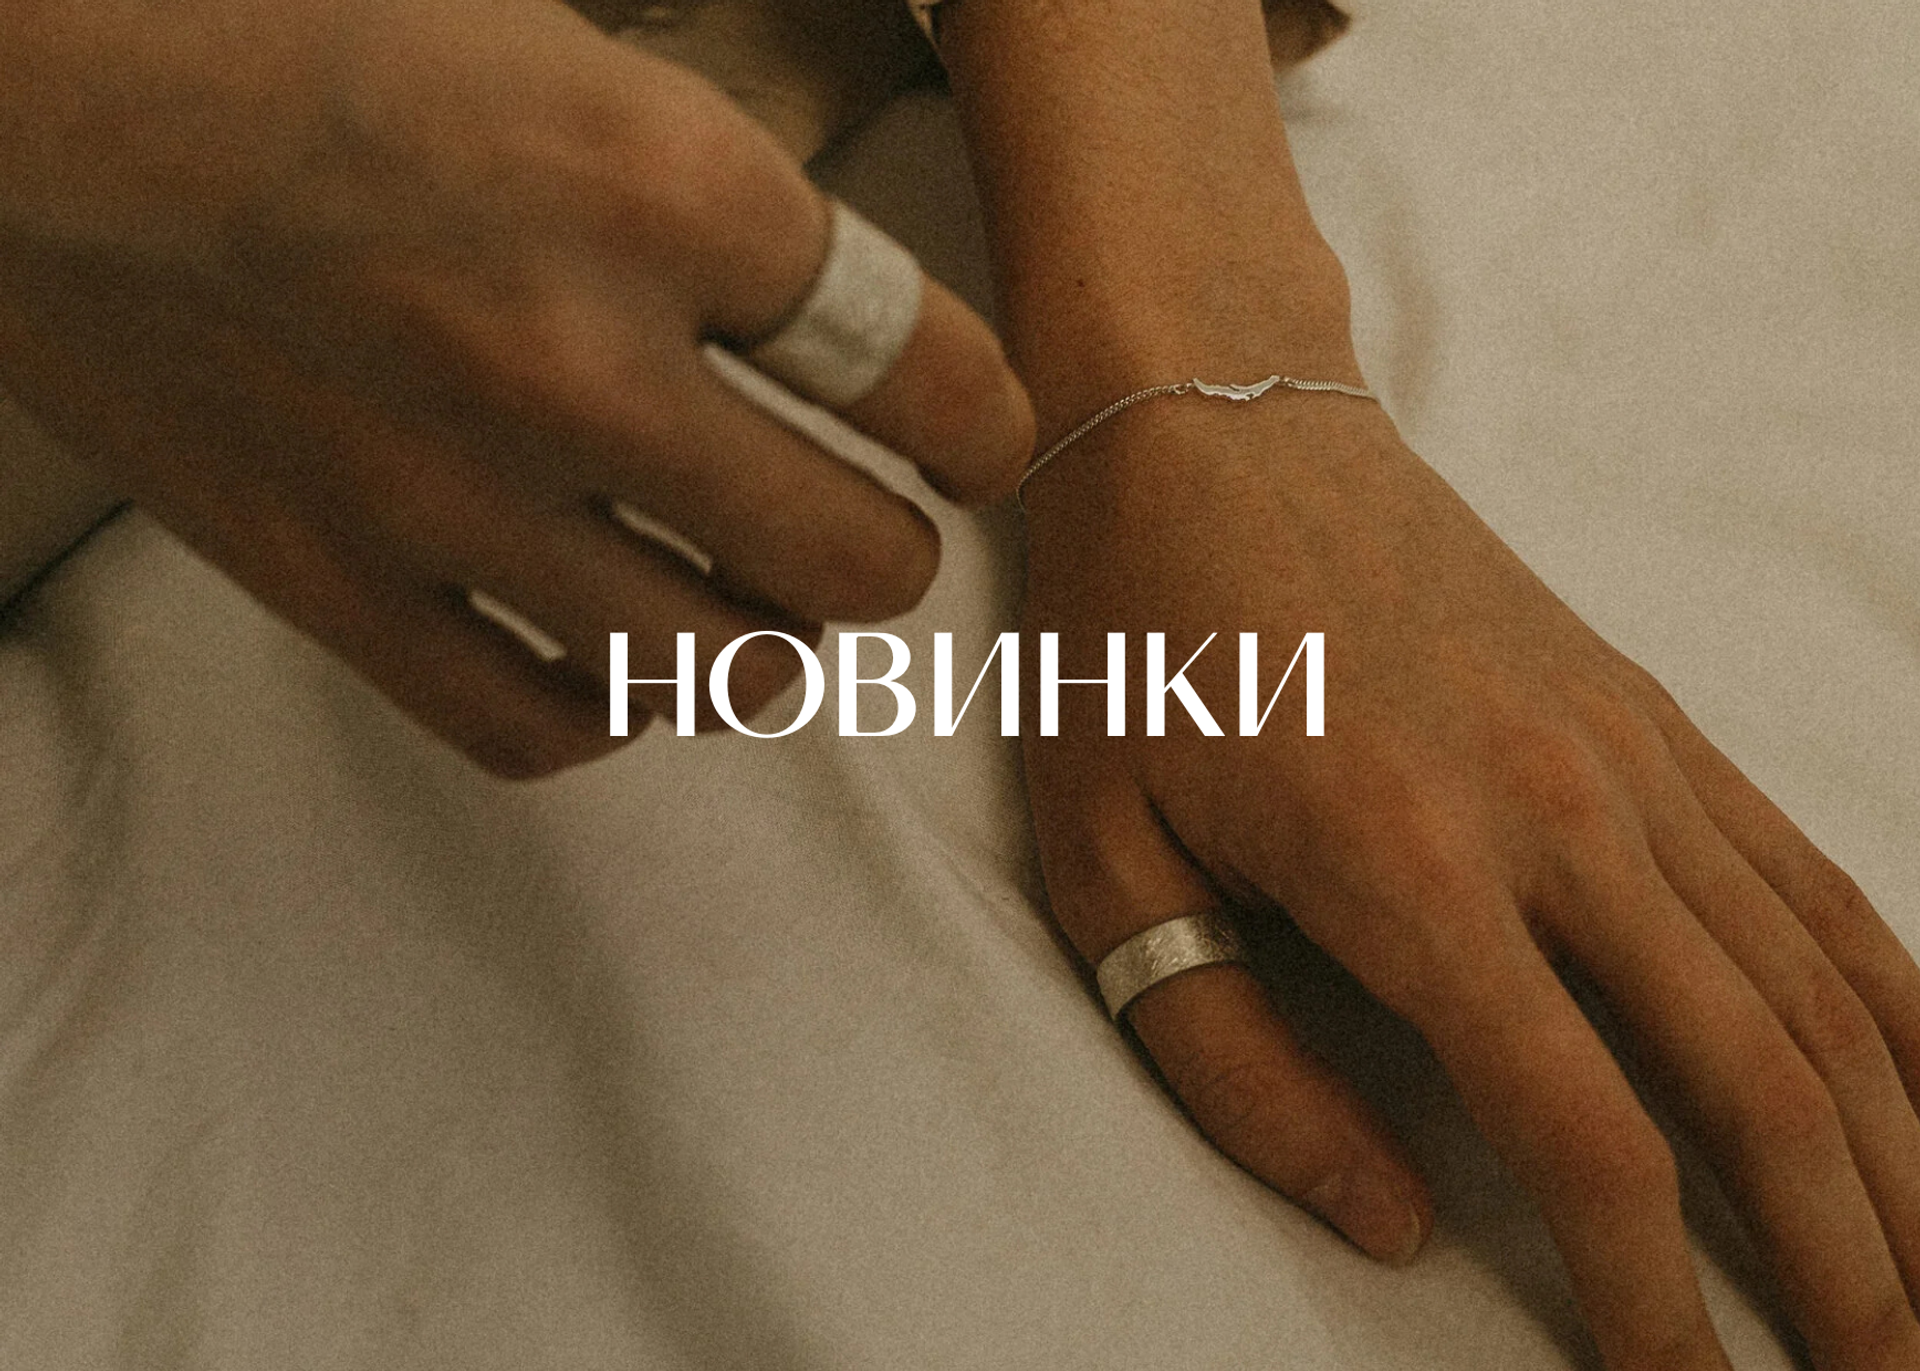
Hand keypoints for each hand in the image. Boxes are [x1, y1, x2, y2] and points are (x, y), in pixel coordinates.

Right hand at [0, 0, 1030, 775]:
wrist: (39, 87)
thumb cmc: (309, 32)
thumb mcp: (572, 54)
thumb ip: (726, 201)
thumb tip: (843, 323)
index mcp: (663, 188)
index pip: (934, 380)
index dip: (985, 429)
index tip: (973, 446)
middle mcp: (575, 362)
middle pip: (855, 562)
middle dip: (889, 552)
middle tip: (870, 530)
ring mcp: (448, 499)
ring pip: (717, 672)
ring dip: (766, 645)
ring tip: (748, 600)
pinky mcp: (331, 584)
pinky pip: (535, 726)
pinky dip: (610, 711)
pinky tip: (616, 661)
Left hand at [1021, 390, 1919, 1368]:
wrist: (1214, 424)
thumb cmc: (1135, 646)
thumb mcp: (1106, 862)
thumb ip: (1230, 1060)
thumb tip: (1385, 1219)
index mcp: (1409, 872)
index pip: (1588, 1136)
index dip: (1655, 1302)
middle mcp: (1560, 817)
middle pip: (1758, 1083)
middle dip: (1843, 1268)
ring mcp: (1628, 757)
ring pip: (1823, 989)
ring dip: (1903, 1154)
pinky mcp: (1648, 716)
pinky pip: (1810, 876)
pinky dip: (1898, 997)